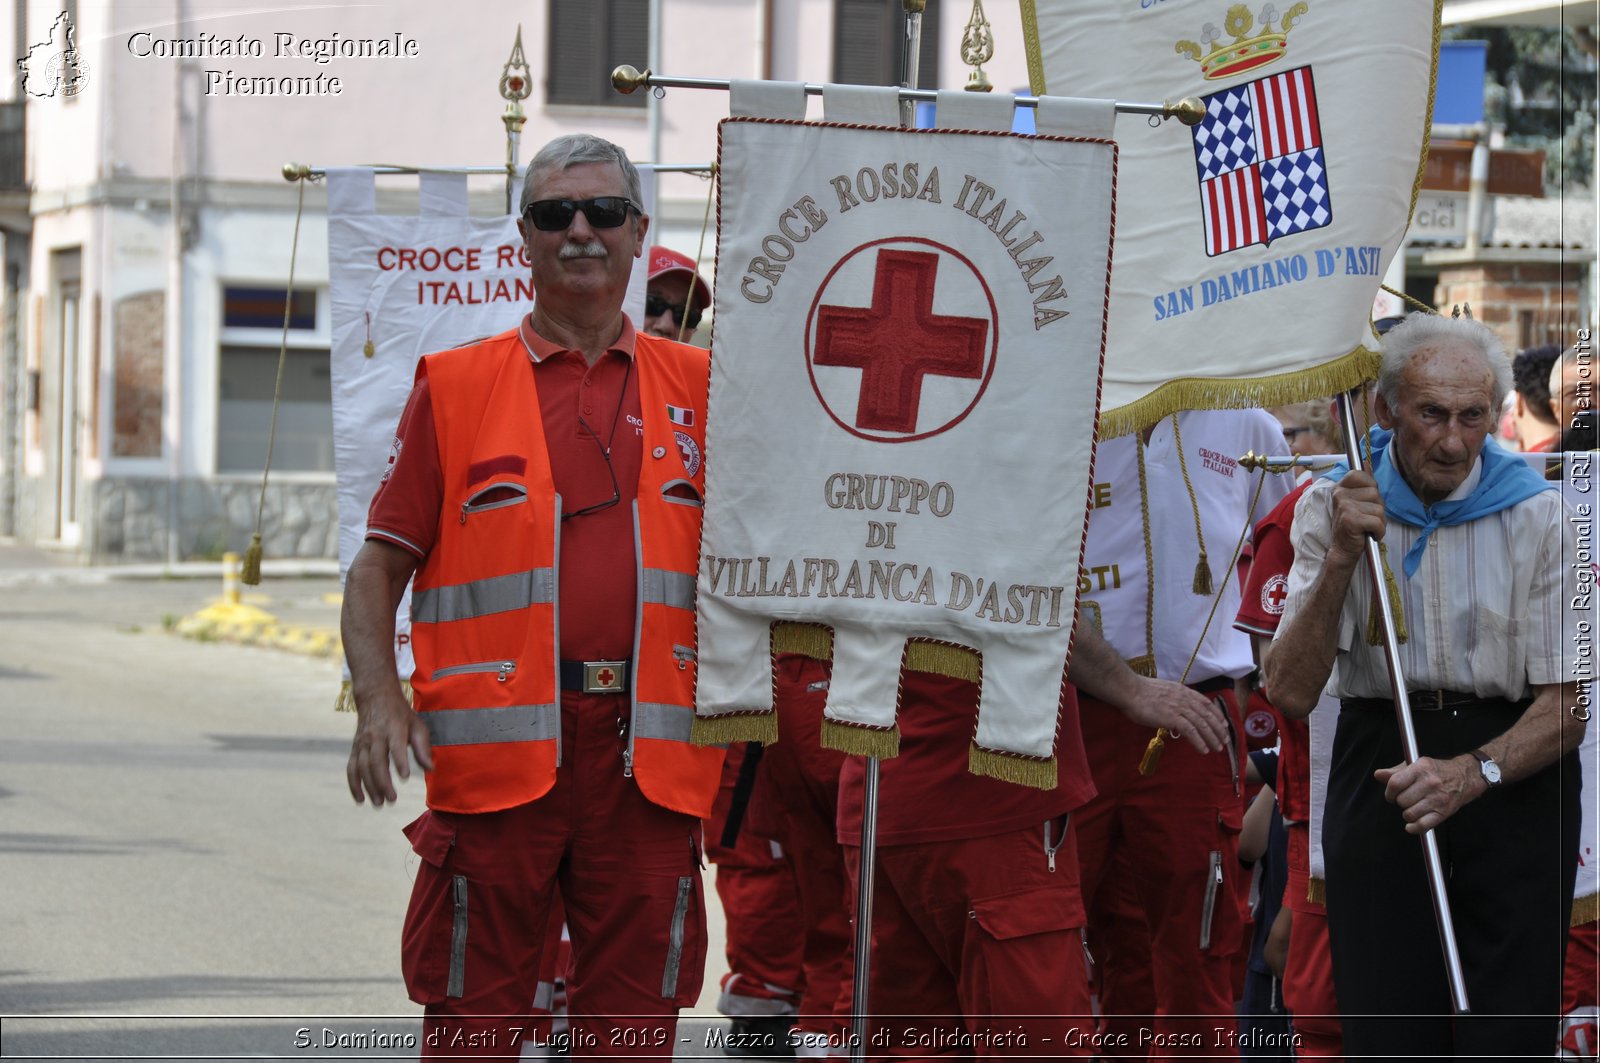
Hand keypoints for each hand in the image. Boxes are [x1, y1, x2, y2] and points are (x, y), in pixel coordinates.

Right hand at [347, 688, 433, 806]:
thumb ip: (423, 747)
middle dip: (383, 781)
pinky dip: (354, 785)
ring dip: (370, 787)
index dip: (399, 760)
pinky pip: (351, 768)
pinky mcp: (355, 749)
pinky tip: (360, 800)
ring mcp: (362, 742)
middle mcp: (375, 735)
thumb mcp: (417, 725)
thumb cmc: (402, 715)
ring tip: (380, 803)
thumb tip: (430, 769)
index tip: (405, 777)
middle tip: (392, 799)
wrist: (376, 697)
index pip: (396, 745)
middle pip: (377, 761)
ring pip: (363, 767)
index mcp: (394, 727)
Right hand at [1119, 676, 1230, 753]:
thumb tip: (1175, 709)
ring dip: (1212, 737)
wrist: (1130, 690)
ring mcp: (1180, 708)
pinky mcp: (1173, 718)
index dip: (1217, 714)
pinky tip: (1203, 750)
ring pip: (1202, 724)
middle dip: (1219, 729)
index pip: (1206, 703)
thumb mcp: (1163, 691)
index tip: (1223, 724)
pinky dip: (1199, 741)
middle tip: (1224, 741)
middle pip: (1208, 715)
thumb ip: (1172, 699)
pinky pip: (1191, 732)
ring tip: (1217, 748)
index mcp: (1183, 691)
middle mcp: (1185, 698)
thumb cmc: (1140, 691)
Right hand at [1328, 471, 1385, 562]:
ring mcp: (1344, 506)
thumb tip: (1366, 463)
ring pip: (1379, 508)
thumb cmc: (1354, 526)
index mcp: (1340, 488)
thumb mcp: (1357, 501)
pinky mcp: (1351, 520)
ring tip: (1368, 527)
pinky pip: (1378, 522)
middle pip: (1375, 493)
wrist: (1343, 549)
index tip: (1365, 501)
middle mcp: (1340, 494)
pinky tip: (1369, 534)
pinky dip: (1379, 531)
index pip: (1360, 475)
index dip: (1370, 487)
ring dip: (1379, 521)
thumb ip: (1363, 482)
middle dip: (1377, 508)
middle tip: (1366, 518)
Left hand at [1375, 754, 1481, 833]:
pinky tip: (1411, 824)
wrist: (1465, 777)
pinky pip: (1422, 825)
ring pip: (1409, 814)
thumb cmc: (1436, 771)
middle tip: (1406, 800)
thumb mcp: (1416, 765)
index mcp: (1420, 769)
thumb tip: (1378, 775)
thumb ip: (1396, 772)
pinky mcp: (1443, 812)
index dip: (1389, 792)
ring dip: (1407, 813)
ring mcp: (1437, 799)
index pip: (1395, 783)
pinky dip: (1413, 828)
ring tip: (1413, 807)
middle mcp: (1430, 783)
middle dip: (1400, 802)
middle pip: (1402, 800)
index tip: (1391, 795)